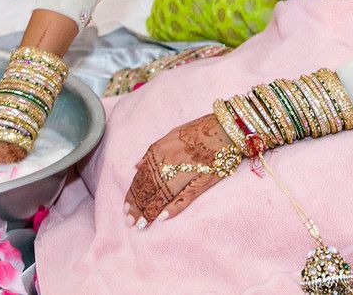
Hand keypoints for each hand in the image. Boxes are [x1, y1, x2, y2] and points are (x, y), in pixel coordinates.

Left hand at [123, 113, 237, 226]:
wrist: (226, 128)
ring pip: (164, 194)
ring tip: (142, 224)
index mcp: (161, 150)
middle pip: (150, 187)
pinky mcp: (203, 180)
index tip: (126, 208)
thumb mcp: (171, 135)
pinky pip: (186, 196)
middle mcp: (170, 161)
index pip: (142, 177)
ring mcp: (187, 171)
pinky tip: (163, 218)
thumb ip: (152, 152)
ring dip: (151, 210)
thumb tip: (136, 166)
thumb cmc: (198, 130)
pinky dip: (174, 207)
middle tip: (129, 222)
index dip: (133, 193)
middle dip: (138, 206)